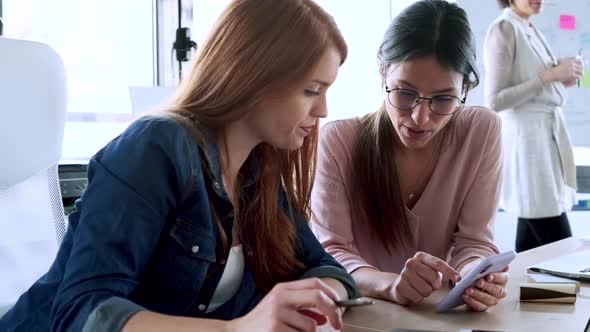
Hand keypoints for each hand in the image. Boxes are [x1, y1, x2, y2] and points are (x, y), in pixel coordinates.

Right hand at [228, 278, 342, 331]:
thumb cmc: (262, 321)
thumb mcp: (281, 308)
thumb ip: (303, 309)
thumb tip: (326, 316)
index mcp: (283, 288)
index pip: (315, 284)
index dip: (332, 295)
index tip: (339, 308)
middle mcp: (280, 297)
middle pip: (317, 297)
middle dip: (333, 311)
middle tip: (337, 324)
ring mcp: (277, 313)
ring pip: (311, 326)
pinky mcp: (275, 329)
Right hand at [389, 252, 460, 305]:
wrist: (400, 284)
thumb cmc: (420, 277)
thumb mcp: (430, 269)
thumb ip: (442, 270)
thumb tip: (459, 278)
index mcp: (420, 256)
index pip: (438, 263)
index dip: (449, 271)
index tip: (459, 279)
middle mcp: (411, 263)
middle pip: (433, 277)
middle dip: (435, 285)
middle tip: (429, 284)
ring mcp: (403, 274)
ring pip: (426, 290)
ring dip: (426, 292)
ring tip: (420, 288)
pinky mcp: (400, 287)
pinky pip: (418, 298)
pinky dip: (419, 298)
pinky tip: (413, 293)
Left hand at [462, 265, 508, 311]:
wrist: (470, 278)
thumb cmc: (478, 271)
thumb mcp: (482, 264)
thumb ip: (490, 264)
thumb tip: (505, 267)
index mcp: (502, 279)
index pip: (503, 278)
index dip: (496, 277)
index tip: (488, 276)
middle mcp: (500, 291)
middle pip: (496, 290)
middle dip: (486, 286)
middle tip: (477, 282)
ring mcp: (492, 300)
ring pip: (488, 300)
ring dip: (477, 294)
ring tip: (467, 289)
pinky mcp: (483, 306)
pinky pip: (479, 307)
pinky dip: (471, 302)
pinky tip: (465, 296)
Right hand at [542, 57, 583, 83]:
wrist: (553, 73)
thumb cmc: (555, 68)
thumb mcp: (561, 61)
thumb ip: (565, 60)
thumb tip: (567, 59)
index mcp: (570, 61)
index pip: (579, 61)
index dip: (580, 63)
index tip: (580, 66)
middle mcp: (573, 64)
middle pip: (581, 66)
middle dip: (581, 69)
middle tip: (580, 71)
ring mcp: (573, 70)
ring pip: (581, 71)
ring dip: (581, 73)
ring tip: (580, 75)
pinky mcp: (572, 75)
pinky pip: (579, 76)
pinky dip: (580, 78)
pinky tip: (579, 78)